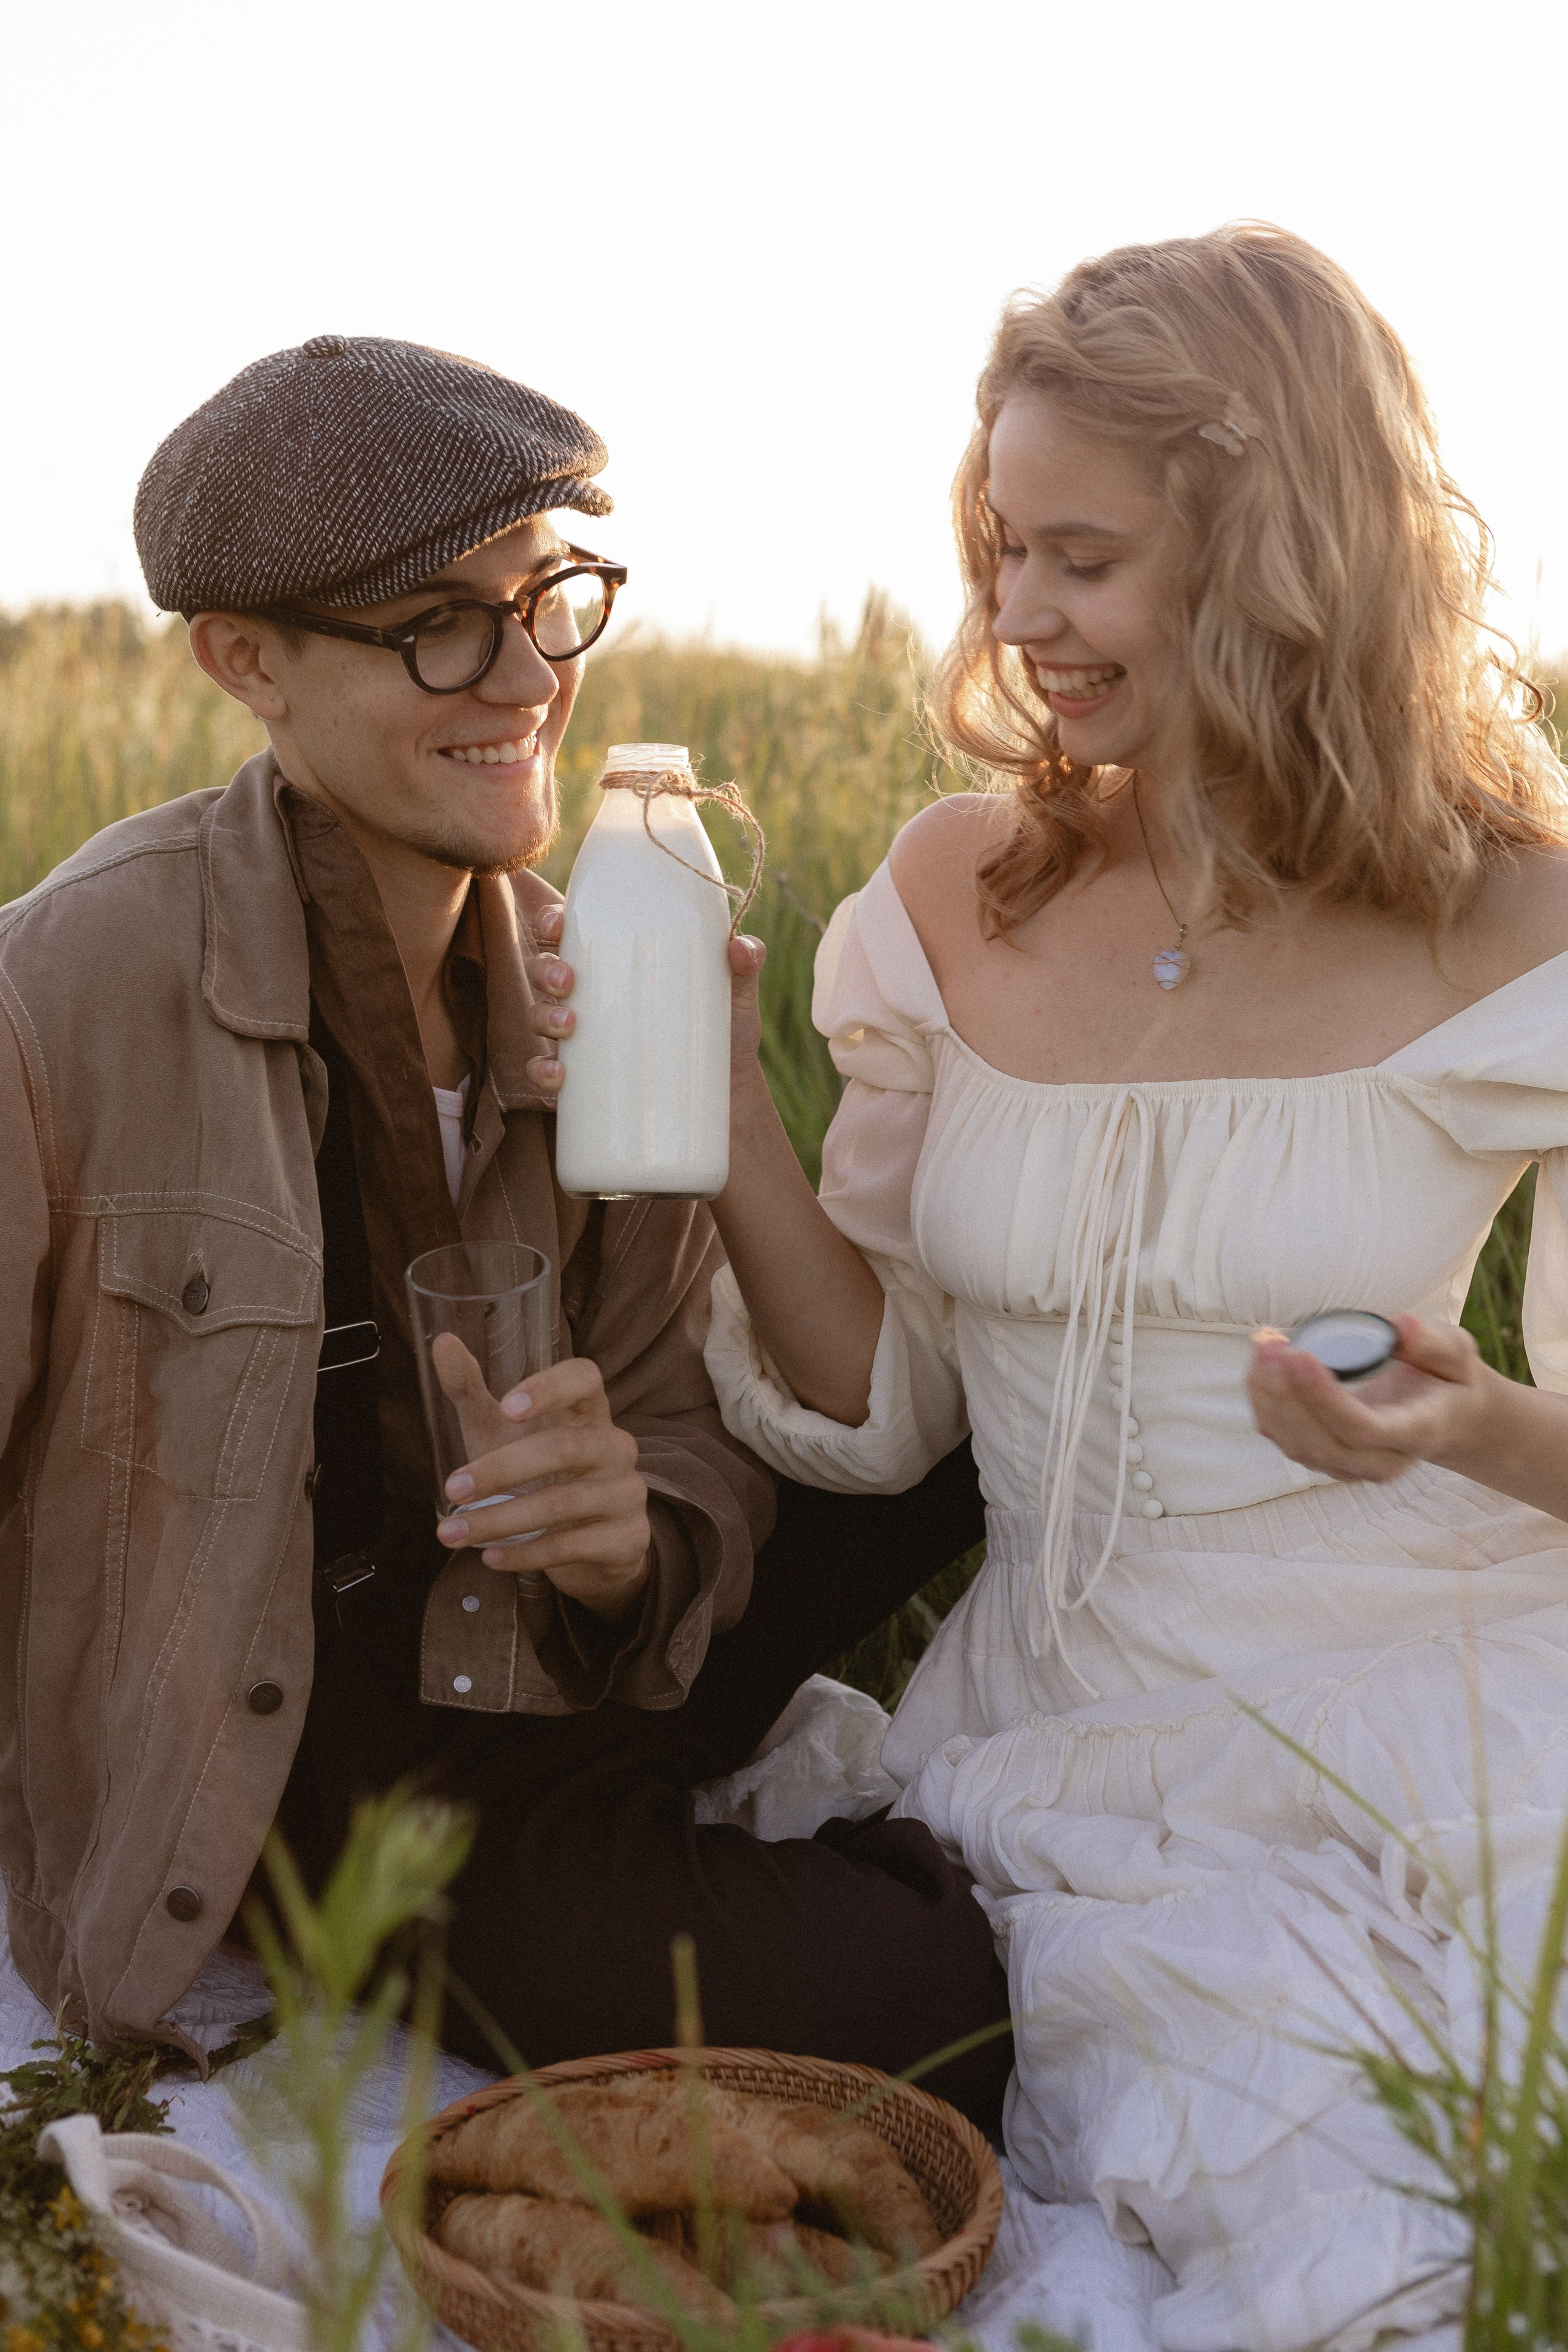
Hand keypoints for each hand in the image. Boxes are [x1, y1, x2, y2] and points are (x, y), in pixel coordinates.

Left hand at [432, 1343, 650, 1617]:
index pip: (585, 1379)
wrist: (594, 1550)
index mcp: (589, 1412)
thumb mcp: (502, 1435)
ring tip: (454, 1533)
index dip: (550, 1387)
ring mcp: (627, 1492)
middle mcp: (616, 1446)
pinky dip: (525, 1554)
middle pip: (565, 1447)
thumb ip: (473, 1391)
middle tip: (452, 1489)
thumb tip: (442, 1341)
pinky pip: (572, 1545)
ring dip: (501, 1520)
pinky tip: (492, 1557)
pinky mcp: (628, 1539)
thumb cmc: (541, 1477)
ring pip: (564, 1503)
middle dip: (502, 1469)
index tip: (506, 1406)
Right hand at [523, 901, 767, 1095]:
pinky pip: (547, 1072)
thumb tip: (742, 947)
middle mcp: (593, 998)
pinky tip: (558, 1074)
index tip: (558, 924)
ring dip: (543, 1016)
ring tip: (568, 1024)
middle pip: (547, 970)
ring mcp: (585, 1040)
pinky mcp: (586, 1081)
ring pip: (541, 1016)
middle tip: (568, 981)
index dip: (552, 921)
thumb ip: (744, 966)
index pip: (573, 932)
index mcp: (618, 965)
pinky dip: (544, 1071)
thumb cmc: (725, 1035)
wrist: (729, 1101)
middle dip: (546, 970)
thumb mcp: (736, 998)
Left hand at [1247, 1312, 1500, 1483]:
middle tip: (1271, 1345)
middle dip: (1287, 1395)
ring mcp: (1351, 1467)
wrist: (1449, 1420)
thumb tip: (1400, 1326)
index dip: (1324, 1397)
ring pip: (1297, 1445)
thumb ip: (1433, 1343)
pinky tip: (1261, 1363)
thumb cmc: (1450, 1380)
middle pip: (1322, 1444)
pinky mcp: (1326, 1460)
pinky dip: (1265, 1403)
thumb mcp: (1458, 1355)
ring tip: (1263, 1345)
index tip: (1299, 1354)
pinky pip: (1285, 1439)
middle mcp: (1383, 1461)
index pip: (1364, 1430)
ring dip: (1269, 1398)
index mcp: (1417, 1434)